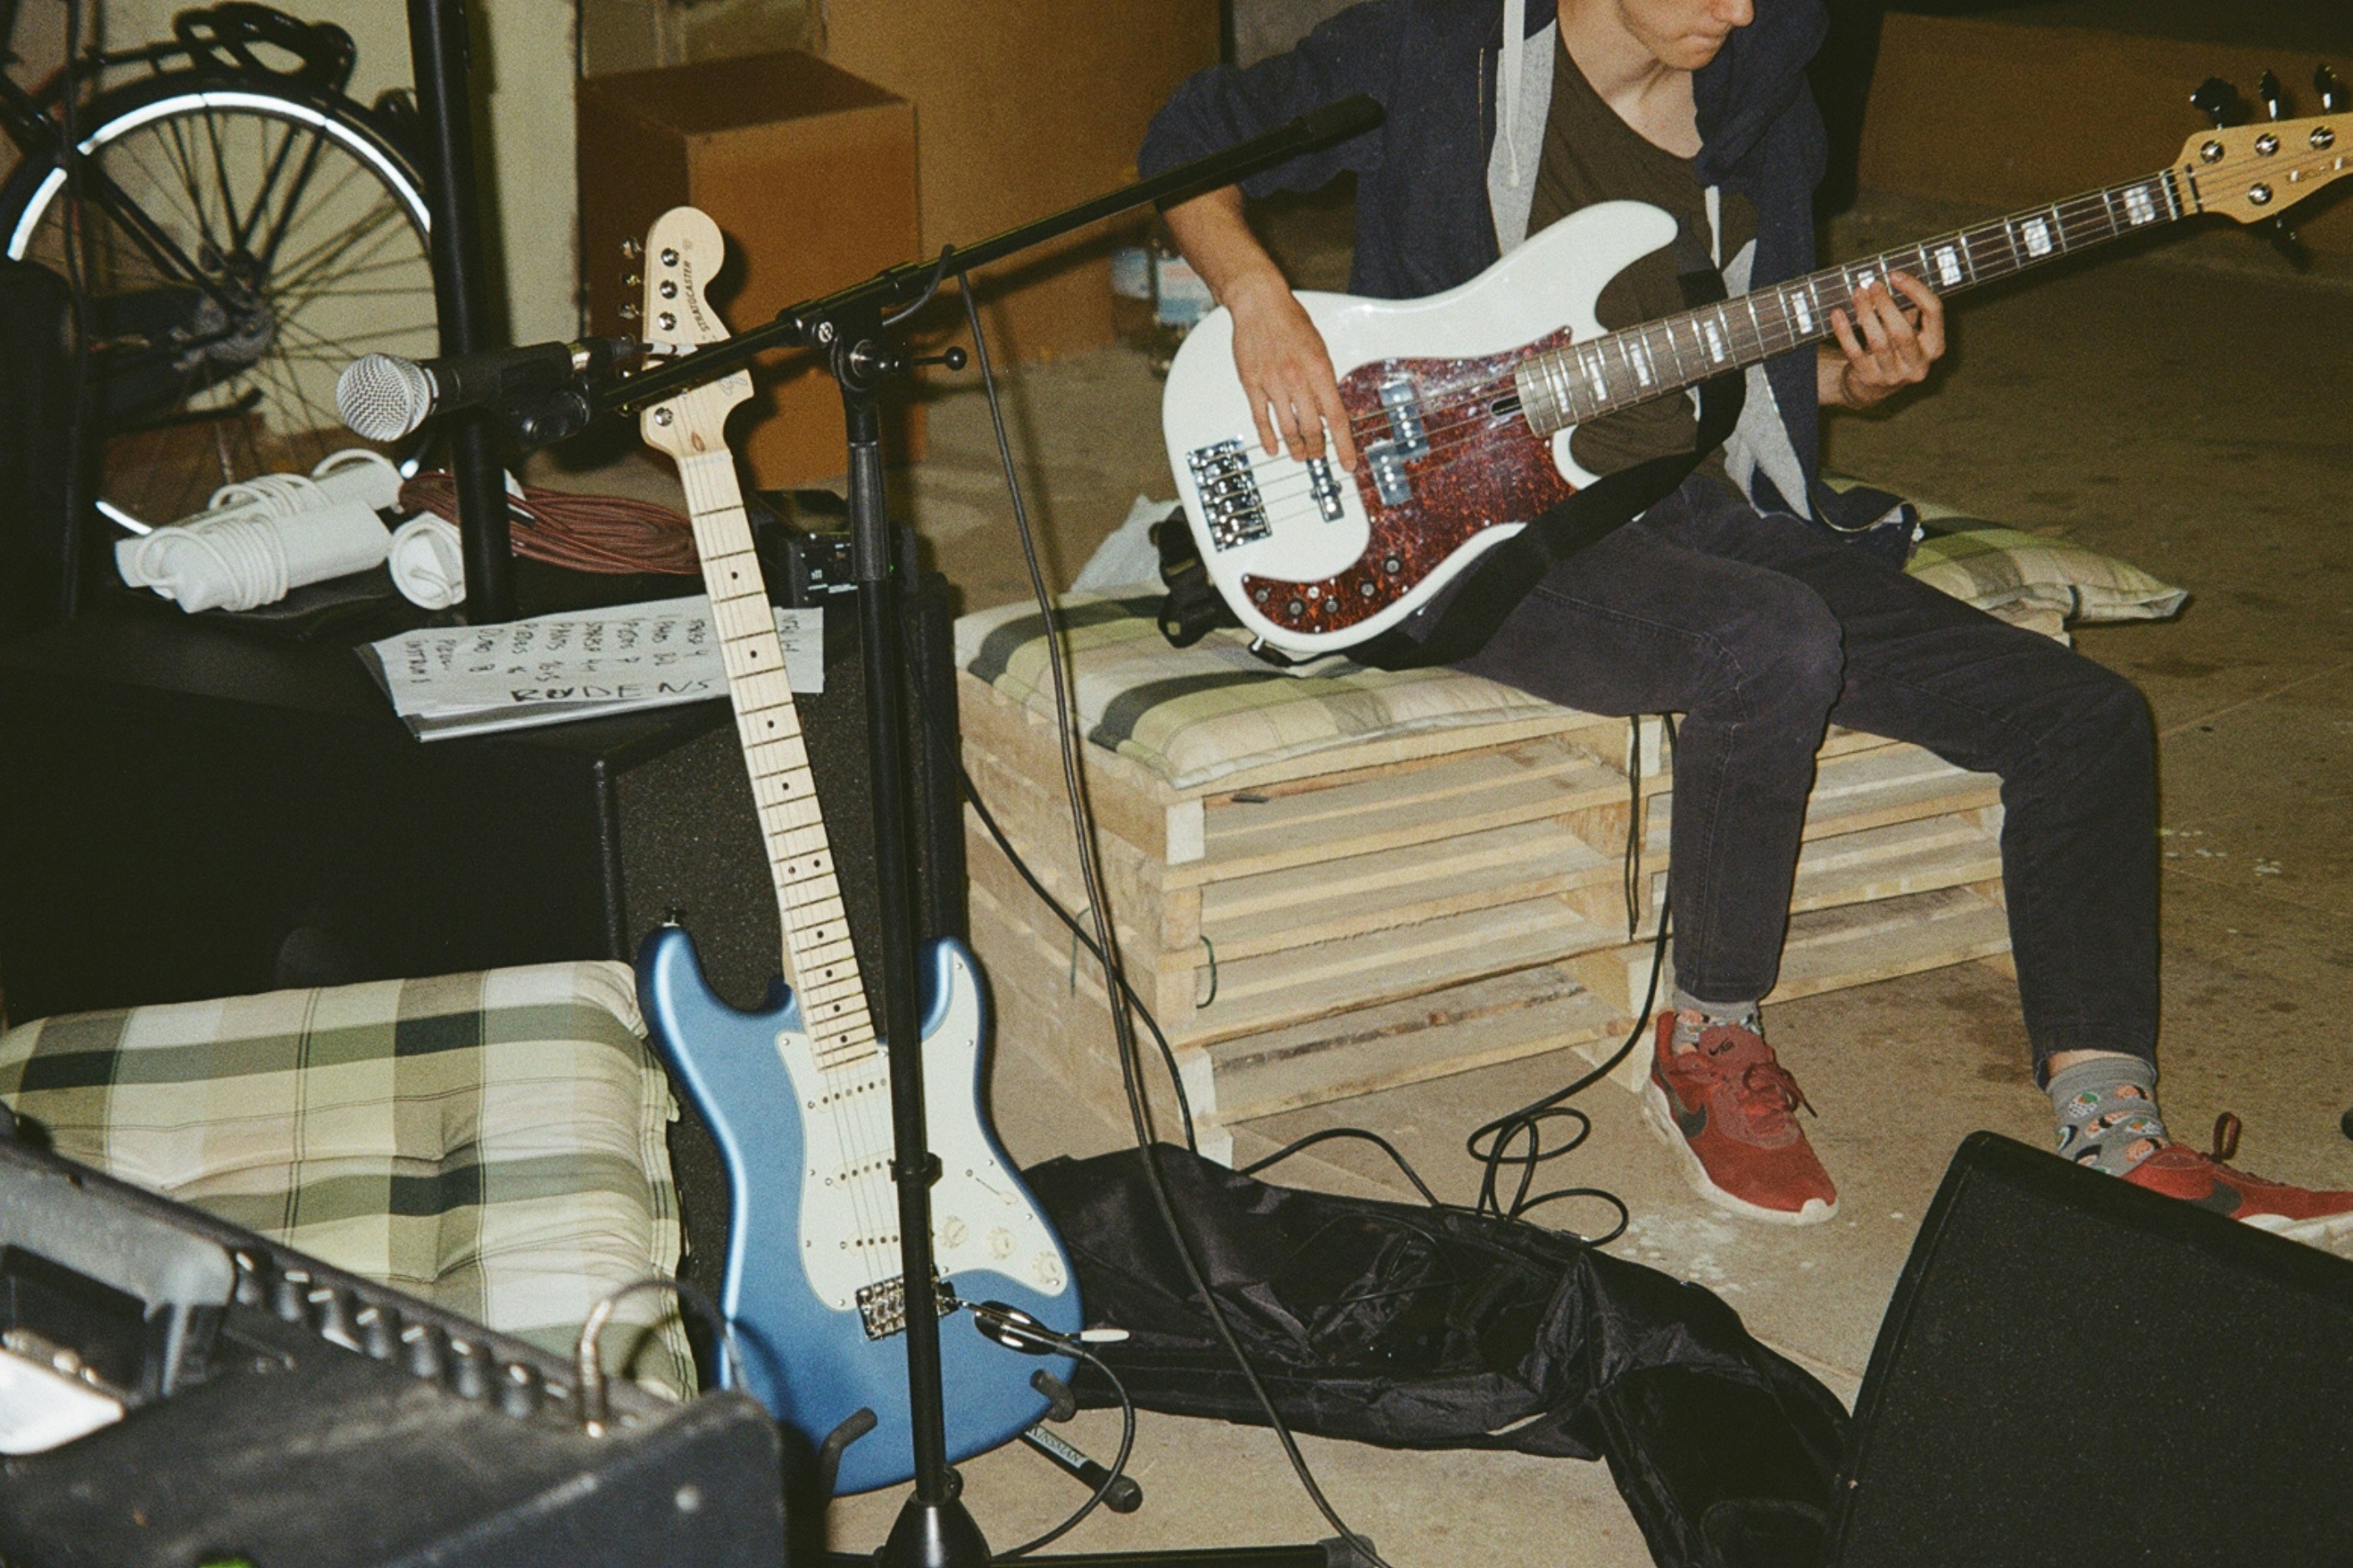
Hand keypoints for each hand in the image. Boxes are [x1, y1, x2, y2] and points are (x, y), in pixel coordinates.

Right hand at [1222, 274, 1358, 470]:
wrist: (1259, 303)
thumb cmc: (1290, 322)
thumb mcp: (1318, 349)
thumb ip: (1323, 380)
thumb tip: (1326, 410)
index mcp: (1319, 369)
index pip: (1336, 417)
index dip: (1343, 445)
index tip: (1348, 463)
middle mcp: (1297, 379)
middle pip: (1312, 428)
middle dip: (1317, 448)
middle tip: (1318, 456)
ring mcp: (1273, 383)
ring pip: (1287, 427)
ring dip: (1295, 447)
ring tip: (1299, 456)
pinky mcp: (1252, 383)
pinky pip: (1261, 418)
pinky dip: (1268, 437)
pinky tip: (1273, 448)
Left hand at [1820, 269, 1944, 409]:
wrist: (1871, 388)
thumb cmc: (1893, 350)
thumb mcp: (1909, 332)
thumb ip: (1909, 310)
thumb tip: (1897, 277)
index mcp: (1935, 346)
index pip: (1933, 312)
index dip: (1915, 290)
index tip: (1895, 275)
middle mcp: (1918, 364)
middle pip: (1902, 331)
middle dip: (1886, 305)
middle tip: (1873, 285)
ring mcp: (1893, 375)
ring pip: (1878, 342)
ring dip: (1866, 314)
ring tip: (1857, 294)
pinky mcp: (1869, 379)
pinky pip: (1854, 352)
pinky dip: (1844, 331)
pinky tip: (1838, 314)